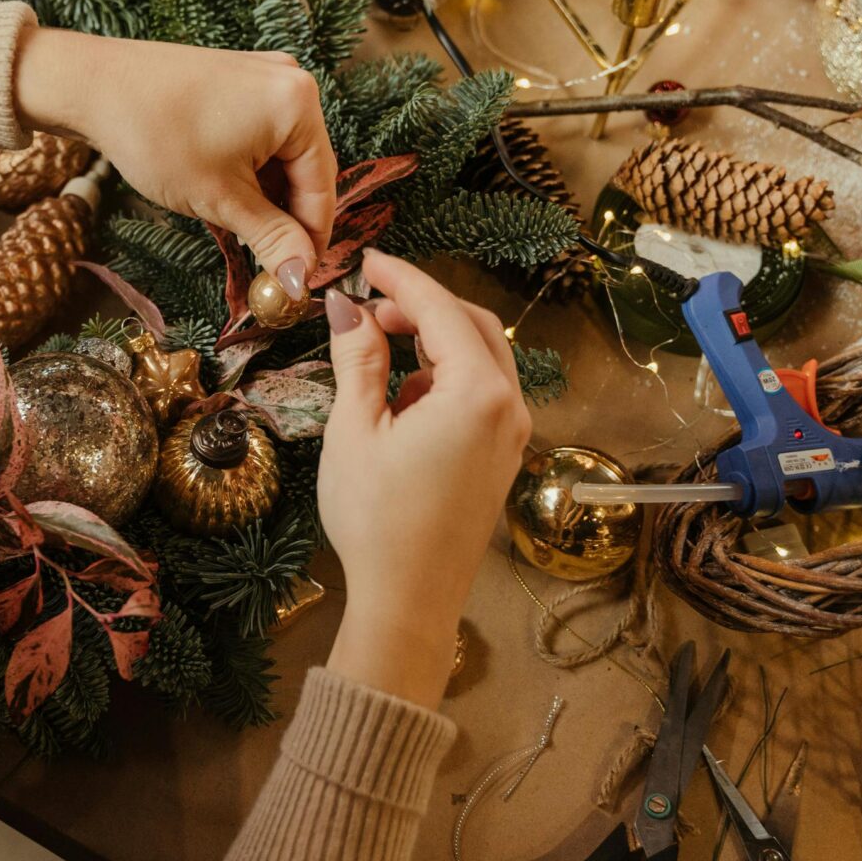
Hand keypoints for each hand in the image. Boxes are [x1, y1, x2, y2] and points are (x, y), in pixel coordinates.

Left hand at [13, 27, 335, 291]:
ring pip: (281, 157)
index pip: (321, 189)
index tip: (295, 281)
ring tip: (237, 230)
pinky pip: (261, 136)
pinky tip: (226, 196)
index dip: (310, 241)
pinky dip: (250, 171)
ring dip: (266, 197)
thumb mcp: (220, 198)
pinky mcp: (239, 80)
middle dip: (285, 218)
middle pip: (305, 171)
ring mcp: (264, 77)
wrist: (93, 87)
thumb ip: (270, 237)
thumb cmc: (156, 137)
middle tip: (264, 263)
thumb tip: (301, 279)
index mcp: (299, 105)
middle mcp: (292, 82)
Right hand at [316, 252, 530, 706]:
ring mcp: (513, 433)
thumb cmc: (377, 520)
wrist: (409, 600)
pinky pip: (482, 393)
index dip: (401, 279)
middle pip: (471, 326)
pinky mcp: (503, 456)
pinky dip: (444, 377)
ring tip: (378, 347)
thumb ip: (358, 357)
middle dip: (421, 307)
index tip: (367, 261)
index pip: (441, 310)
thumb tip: (348, 306)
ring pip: (480, 358)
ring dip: (434, 342)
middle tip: (370, 304)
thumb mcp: (356, 429)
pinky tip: (400, 398)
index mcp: (478, 393)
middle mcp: (509, 406)